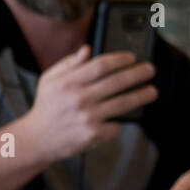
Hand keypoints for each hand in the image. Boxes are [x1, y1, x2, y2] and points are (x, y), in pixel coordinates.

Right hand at [17, 46, 157, 162]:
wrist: (37, 139)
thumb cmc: (47, 106)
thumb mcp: (49, 80)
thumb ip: (69, 63)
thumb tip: (88, 49)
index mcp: (68, 83)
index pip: (101, 66)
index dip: (120, 60)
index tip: (132, 58)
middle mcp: (79, 99)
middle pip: (117, 82)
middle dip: (138, 74)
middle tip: (151, 70)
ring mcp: (87, 118)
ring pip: (122, 103)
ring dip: (141, 96)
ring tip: (152, 91)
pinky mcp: (93, 135)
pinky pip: (115, 125)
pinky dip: (120, 121)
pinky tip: (123, 117)